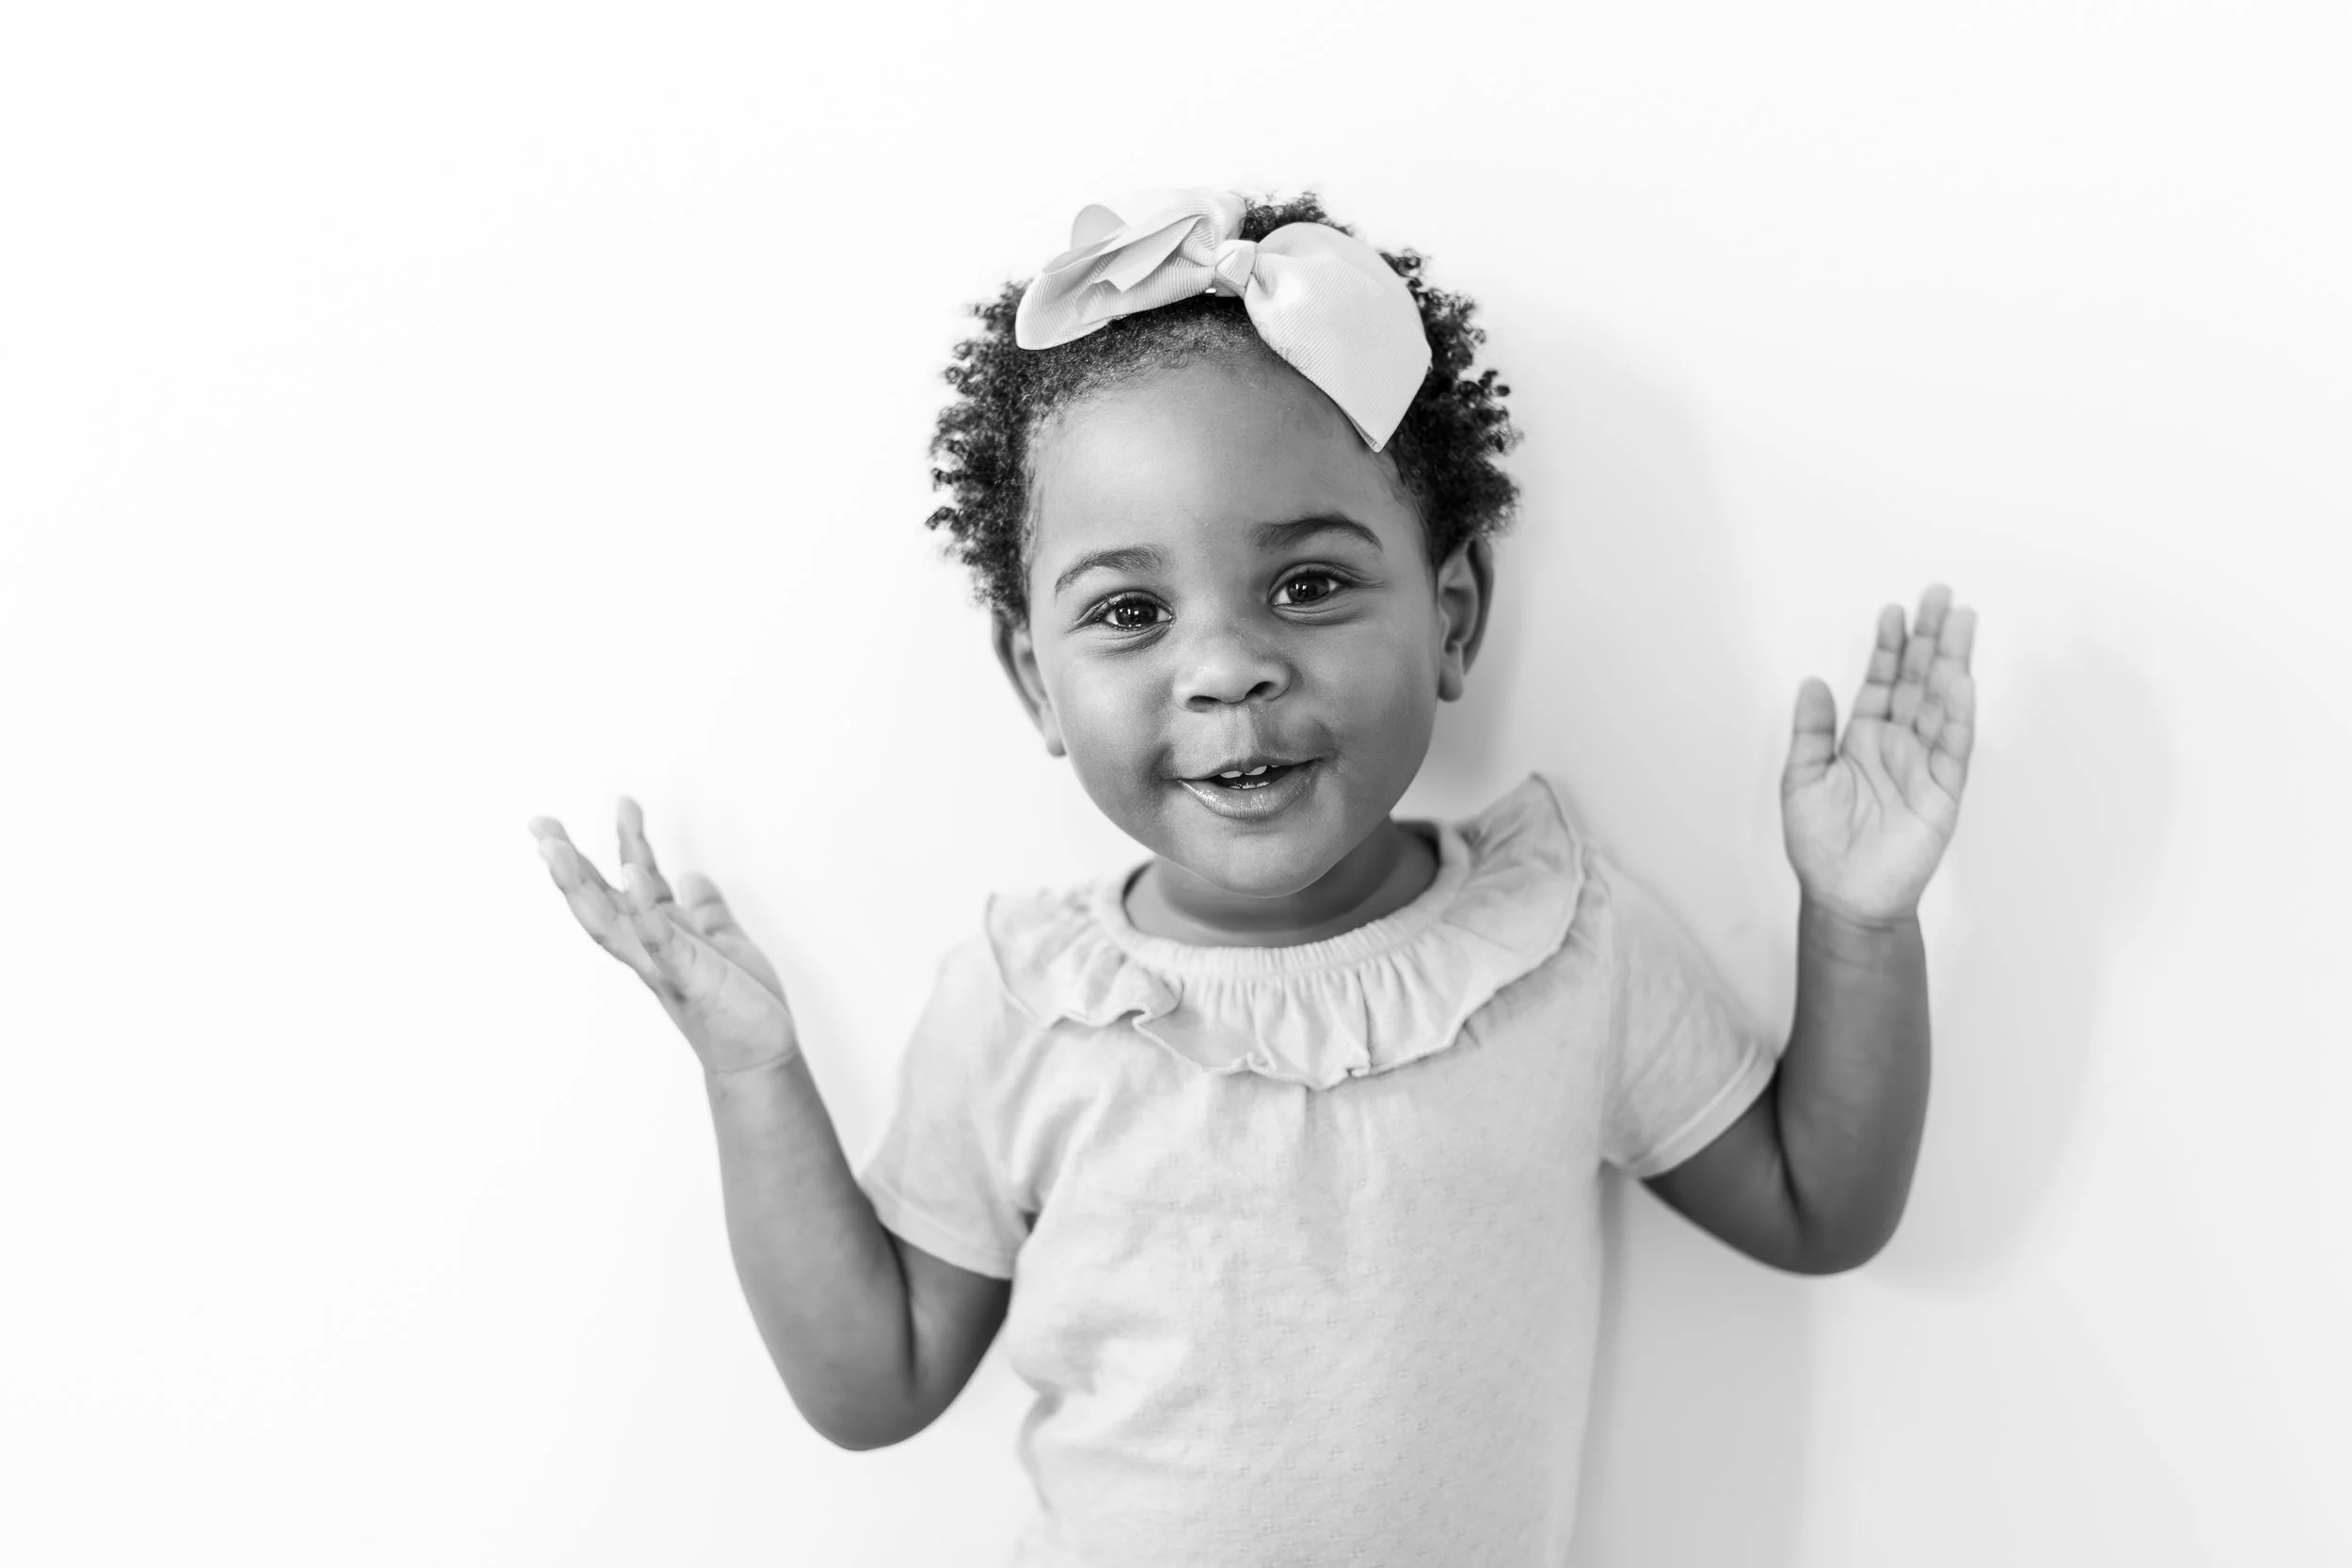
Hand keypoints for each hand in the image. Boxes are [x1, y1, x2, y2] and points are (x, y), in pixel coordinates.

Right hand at [529, 797, 799, 1074]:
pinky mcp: (688, 976)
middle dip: (567, 863)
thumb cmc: (742, 1007)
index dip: (620, 845)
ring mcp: (662, 964)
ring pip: (609, 921)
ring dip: (579, 883)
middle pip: (597, 901)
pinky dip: (643, 908)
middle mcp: (649, 950)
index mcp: (660, 936)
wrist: (760, 1057)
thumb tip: (691, 877)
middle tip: (538, 824)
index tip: (615, 806)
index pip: (629, 885)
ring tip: (555, 845)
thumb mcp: (727, 945)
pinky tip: (632, 873)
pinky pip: (659, 939)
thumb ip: (707, 913)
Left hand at [1782, 583, 1977, 926]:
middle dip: (1928, 638)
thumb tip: (1812, 682)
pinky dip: (1958, 714)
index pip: (1880, 682)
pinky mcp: (1943, 791)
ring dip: (1950, 662)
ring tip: (1960, 621)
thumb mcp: (1801, 780)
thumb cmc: (1821, 844)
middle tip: (1940, 595)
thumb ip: (1811, 732)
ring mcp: (1924, 765)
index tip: (1893, 610)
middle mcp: (1897, 744)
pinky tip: (1960, 681)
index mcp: (1862, 739)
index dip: (1887, 647)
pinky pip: (1953, 747)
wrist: (1844, 895)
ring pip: (1941, 703)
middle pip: (1917, 681)